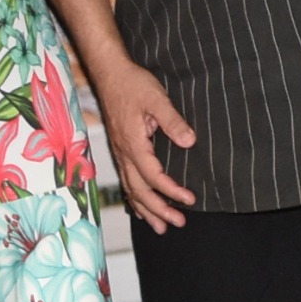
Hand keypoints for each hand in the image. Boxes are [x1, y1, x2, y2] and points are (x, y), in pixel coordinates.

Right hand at [92, 52, 201, 233]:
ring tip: (161, 228)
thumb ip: (173, 121)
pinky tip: (141, 210)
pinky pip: (126, 181)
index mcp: (133, 144)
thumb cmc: (133, 84)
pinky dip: (134, 199)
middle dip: (159, 210)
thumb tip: (189, 142)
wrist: (110, 74)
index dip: (172, 191)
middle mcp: (124, 153)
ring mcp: (120, 153)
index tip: (190, 200)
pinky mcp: (121, 150)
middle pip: (140, 191)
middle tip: (179, 223)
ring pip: (131, 190)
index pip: (154, 176)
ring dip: (147, 210)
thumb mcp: (157, 98)